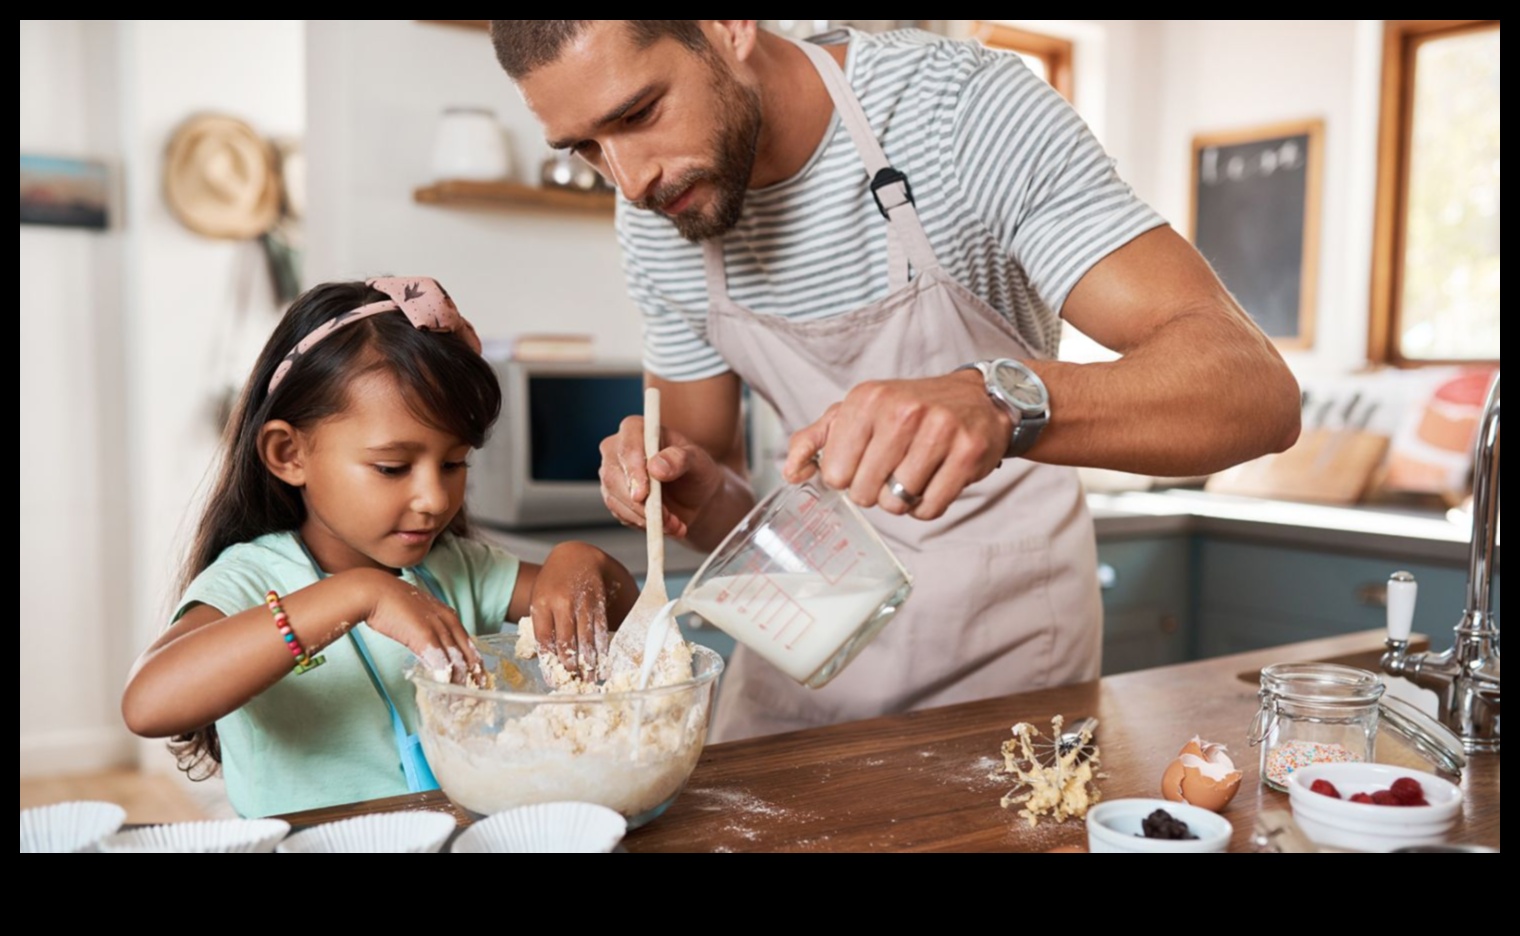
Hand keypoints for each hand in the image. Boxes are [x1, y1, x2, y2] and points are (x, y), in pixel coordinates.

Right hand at [358, 569, 482, 683]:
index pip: (469, 644)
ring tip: (456, 701)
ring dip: (457, 684)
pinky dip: (443, 680)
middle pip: (468, 655)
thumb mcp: (418, 615)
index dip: (474, 664)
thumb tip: (430, 651)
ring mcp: (438, 629)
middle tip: (474, 695)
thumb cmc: (391, 602)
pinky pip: (440, 663)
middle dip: (472, 677)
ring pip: (457, 662)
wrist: (375, 591)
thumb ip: (428, 632)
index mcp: (448, 615)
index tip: (478, 680)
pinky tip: (443, 692)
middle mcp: (448, 622)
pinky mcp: (425, 637)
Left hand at [529, 542, 636, 679]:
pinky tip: (604, 662)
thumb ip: (541, 627)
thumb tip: (546, 661)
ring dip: (589, 662)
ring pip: (586, 639)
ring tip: (591, 679)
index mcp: (541, 604)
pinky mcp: (598, 602)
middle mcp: (561, 603)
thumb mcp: (539, 600)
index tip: (554, 680)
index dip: (549, 664)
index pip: (544, 640)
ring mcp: (581, 602)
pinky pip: (601, 629)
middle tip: (574, 683)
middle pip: (566, 642)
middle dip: (571, 667)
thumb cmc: (553, 583)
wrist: (575, 556)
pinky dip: (603, 648)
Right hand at [599, 416, 724, 538]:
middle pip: (614, 475)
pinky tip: (667, 525)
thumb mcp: (698, 462)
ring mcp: (613, 474)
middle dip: (639, 502)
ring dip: (645, 517)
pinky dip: (644, 524)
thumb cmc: (696, 471)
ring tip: (674, 523)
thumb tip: (657, 466)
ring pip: (616, 498)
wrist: (696, 496)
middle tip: (665, 517)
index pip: (627, 446)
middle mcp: (618, 449)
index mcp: (637, 429)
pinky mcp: (614, 497)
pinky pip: (621, 514)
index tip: (644, 493)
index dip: (633, 470)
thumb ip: (680, 459)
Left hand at [783, 370, 1012, 519]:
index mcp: (866, 399)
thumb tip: (790, 472)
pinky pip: (929, 508)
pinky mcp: (966, 453)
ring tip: (913, 474)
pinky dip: (927, 506)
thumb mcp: (858, 412)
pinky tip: (933, 481)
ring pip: (897, 503)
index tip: (863, 463)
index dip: (847, 478)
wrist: (976, 397)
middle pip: (864, 492)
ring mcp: (938, 431)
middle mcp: (902, 411)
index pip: (834, 473)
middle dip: (874, 491)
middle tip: (891, 471)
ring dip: (901, 500)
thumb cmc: (910, 409)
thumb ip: (816, 439)